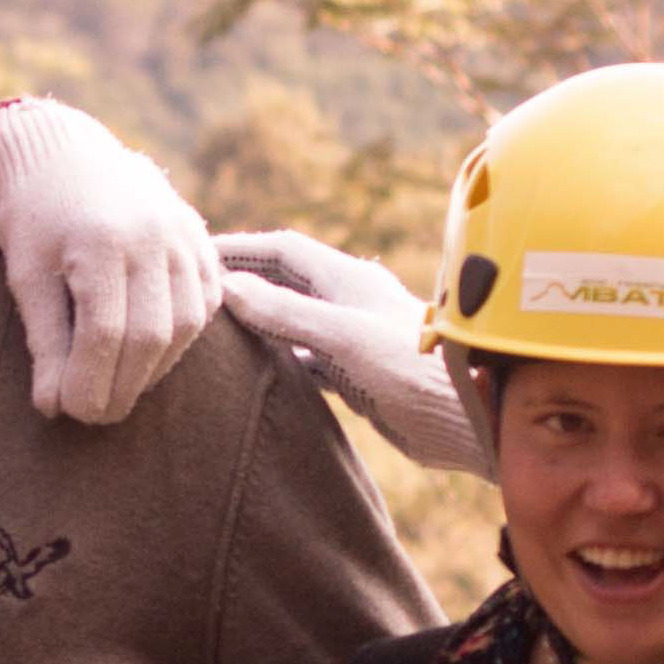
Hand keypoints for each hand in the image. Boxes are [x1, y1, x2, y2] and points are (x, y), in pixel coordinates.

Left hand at [0, 97, 221, 424]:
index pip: (105, 333)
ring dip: (154, 368)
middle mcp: (153, 235)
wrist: (66, 151)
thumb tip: (53, 407)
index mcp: (102, 240)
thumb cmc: (35, 215)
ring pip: (185, 323)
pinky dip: (181, 337)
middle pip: (151, 334)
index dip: (89, 382)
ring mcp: (183, 234)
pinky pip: (206, 301)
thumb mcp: (26, 274)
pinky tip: (150, 356)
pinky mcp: (199, 237)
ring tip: (121, 389)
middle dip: (123, 386)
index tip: (69, 411)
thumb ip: (44, 340)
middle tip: (97, 415)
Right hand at [215, 230, 489, 473]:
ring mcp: (352, 339)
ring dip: (257, 320)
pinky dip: (276, 359)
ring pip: (292, 321)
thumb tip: (229, 289)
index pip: (283, 249)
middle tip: (196, 286)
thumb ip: (286, 313)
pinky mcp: (358, 376)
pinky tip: (252, 373)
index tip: (197, 251)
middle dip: (244, 278)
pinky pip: (305, 359)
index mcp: (349, 279)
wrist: (466, 416)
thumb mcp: (344, 335)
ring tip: (213, 328)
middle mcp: (349, 303)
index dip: (240, 247)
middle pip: (285, 280)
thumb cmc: (413, 368)